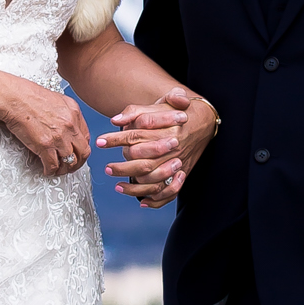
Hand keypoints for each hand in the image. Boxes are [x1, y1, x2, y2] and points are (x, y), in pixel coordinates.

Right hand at [0, 78, 91, 180]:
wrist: (14, 98)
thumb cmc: (29, 96)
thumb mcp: (56, 99)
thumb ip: (66, 113)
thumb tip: (67, 127)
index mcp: (74, 112)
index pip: (86, 137)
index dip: (81, 147)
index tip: (76, 152)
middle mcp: (70, 125)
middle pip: (83, 151)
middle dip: (78, 162)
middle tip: (72, 166)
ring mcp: (58, 137)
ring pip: (70, 161)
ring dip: (65, 169)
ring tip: (59, 170)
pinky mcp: (45, 146)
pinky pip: (52, 165)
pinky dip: (50, 171)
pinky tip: (47, 170)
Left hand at [99, 91, 216, 208]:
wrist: (203, 121)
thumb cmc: (175, 111)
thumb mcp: (158, 102)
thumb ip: (136, 110)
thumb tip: (115, 120)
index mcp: (164, 129)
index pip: (135, 135)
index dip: (115, 139)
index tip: (100, 142)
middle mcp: (171, 148)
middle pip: (143, 163)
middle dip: (122, 168)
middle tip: (107, 168)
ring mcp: (177, 163)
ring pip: (154, 181)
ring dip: (135, 187)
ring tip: (118, 186)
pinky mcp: (182, 173)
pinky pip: (169, 192)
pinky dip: (156, 200)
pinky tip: (142, 202)